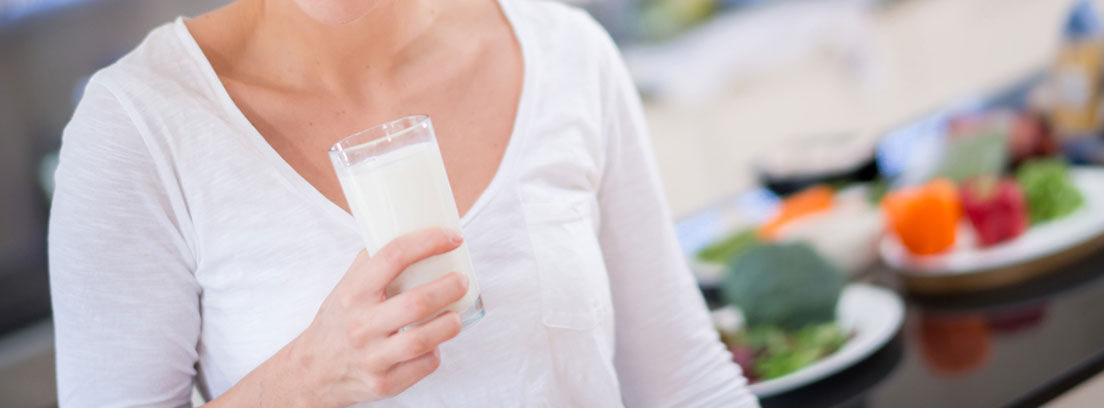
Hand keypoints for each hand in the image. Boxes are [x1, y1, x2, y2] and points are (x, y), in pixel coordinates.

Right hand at [289, 228, 469, 405]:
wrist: (312, 371)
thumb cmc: (338, 321)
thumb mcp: (346, 287)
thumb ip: (373, 262)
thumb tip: (409, 229)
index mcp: (353, 293)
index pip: (393, 257)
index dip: (428, 242)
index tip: (453, 238)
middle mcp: (360, 325)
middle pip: (416, 303)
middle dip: (448, 288)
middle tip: (462, 281)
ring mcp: (371, 357)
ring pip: (422, 340)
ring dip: (449, 325)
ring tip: (456, 315)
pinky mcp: (383, 384)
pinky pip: (422, 366)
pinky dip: (435, 354)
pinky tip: (435, 344)